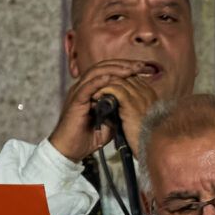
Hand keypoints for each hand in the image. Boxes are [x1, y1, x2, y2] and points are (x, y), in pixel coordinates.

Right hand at [45, 59, 161, 162]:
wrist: (71, 150)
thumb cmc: (89, 136)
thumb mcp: (111, 121)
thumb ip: (120, 109)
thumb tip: (135, 104)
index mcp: (92, 89)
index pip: (108, 70)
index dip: (125, 67)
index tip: (143, 68)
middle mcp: (84, 87)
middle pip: (103, 67)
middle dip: (123, 64)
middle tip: (140, 65)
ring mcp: (78, 93)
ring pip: (95, 73)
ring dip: (114, 70)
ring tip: (130, 70)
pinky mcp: (75, 101)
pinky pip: (86, 87)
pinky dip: (98, 81)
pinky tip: (110, 78)